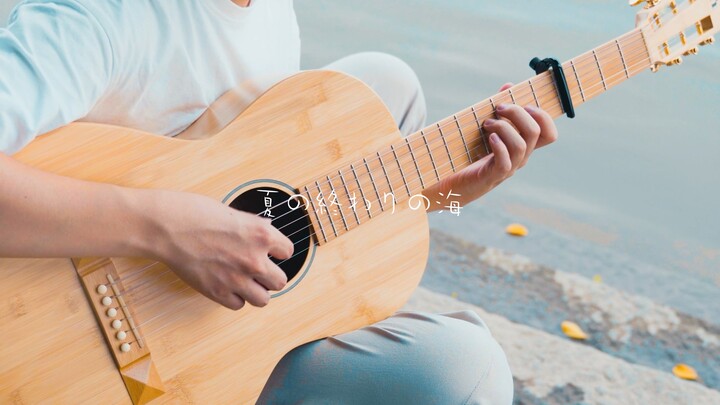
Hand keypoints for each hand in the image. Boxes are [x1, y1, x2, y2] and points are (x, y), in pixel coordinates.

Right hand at [148, 191, 292, 309]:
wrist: (167, 227)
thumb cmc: (195, 213)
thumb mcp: (234, 213)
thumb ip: (253, 227)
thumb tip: (264, 232)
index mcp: (262, 235)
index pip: (288, 252)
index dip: (279, 252)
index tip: (273, 253)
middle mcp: (254, 259)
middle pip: (280, 281)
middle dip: (271, 276)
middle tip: (260, 271)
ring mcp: (237, 278)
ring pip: (263, 299)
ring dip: (256, 291)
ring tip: (246, 282)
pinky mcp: (218, 292)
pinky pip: (238, 305)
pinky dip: (234, 298)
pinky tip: (228, 286)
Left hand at [425, 83, 557, 208]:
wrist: (450, 183)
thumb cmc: (469, 155)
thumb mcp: (486, 128)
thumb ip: (499, 109)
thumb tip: (508, 85)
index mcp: (522, 146)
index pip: (549, 134)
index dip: (543, 116)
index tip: (525, 104)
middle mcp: (520, 157)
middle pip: (536, 133)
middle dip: (518, 113)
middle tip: (499, 107)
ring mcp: (508, 168)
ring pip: (522, 145)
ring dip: (504, 127)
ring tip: (487, 123)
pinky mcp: (493, 176)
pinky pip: (506, 162)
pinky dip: (499, 146)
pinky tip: (489, 137)